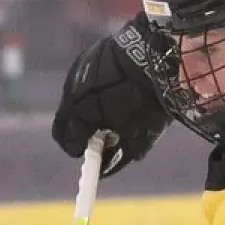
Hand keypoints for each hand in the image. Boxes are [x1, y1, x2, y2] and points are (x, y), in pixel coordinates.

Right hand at [51, 14, 169, 177]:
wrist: (159, 54)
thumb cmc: (151, 100)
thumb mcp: (140, 136)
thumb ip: (118, 156)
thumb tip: (103, 171)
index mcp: (83, 114)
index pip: (68, 139)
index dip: (77, 149)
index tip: (87, 154)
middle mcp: (73, 93)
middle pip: (64, 119)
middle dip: (77, 130)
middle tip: (95, 136)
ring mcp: (76, 73)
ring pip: (70, 99)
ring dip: (82, 109)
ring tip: (106, 109)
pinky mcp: (85, 59)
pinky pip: (79, 82)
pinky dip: (88, 91)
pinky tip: (108, 90)